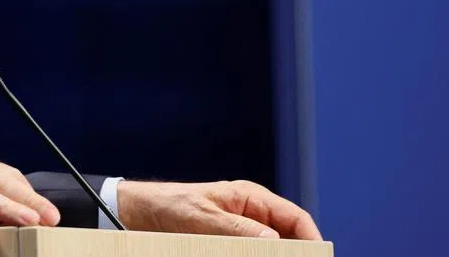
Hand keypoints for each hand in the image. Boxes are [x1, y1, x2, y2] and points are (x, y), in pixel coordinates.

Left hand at [117, 180, 321, 239]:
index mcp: (251, 198)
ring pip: (271, 249)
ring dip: (275, 254)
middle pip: (288, 239)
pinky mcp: (228, 246)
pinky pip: (250, 253)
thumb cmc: (169, 206)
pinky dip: (256, 256)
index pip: (296, 219)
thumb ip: (237, 230)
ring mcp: (242, 233)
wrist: (138, 214)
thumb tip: (275, 242)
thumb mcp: (202, 218)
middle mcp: (252, 216)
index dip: (311, 241)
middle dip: (293, 253)